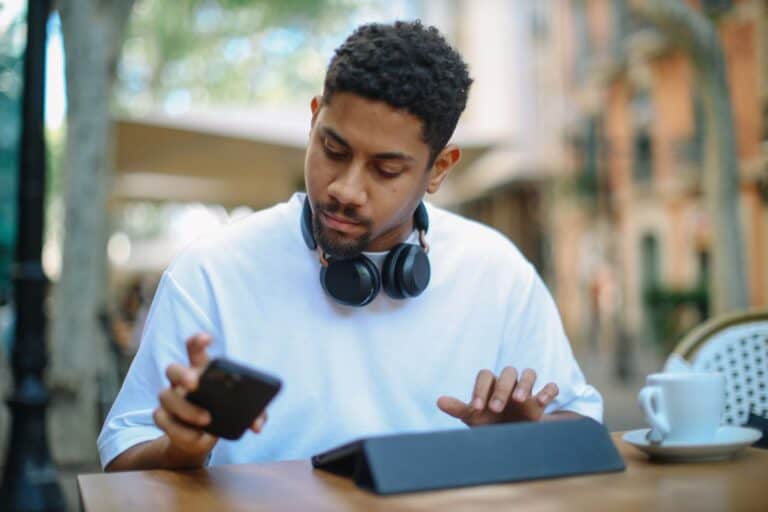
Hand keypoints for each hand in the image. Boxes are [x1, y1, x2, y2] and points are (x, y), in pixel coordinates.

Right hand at [154, 333, 267, 465]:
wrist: (202, 439)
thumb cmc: (223, 414)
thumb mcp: (241, 411)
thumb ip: (254, 414)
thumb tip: (258, 425)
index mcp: (201, 370)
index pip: (194, 348)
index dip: (198, 341)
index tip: (207, 338)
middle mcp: (181, 382)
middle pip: (172, 369)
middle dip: (182, 374)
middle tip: (195, 383)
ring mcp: (170, 399)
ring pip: (165, 396)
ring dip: (186, 408)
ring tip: (207, 419)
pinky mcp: (163, 419)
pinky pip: (163, 421)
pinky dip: (181, 431)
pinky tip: (199, 436)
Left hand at [437, 367, 558, 425]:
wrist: (509, 440)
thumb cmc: (488, 425)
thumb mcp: (473, 419)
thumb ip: (459, 408)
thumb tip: (438, 401)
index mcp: (491, 385)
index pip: (486, 376)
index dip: (481, 389)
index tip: (477, 408)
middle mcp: (509, 384)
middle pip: (508, 372)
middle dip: (502, 388)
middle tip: (496, 408)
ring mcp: (527, 391)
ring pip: (529, 373)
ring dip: (525, 384)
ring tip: (520, 400)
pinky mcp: (541, 402)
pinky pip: (550, 386)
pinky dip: (547, 390)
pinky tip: (541, 402)